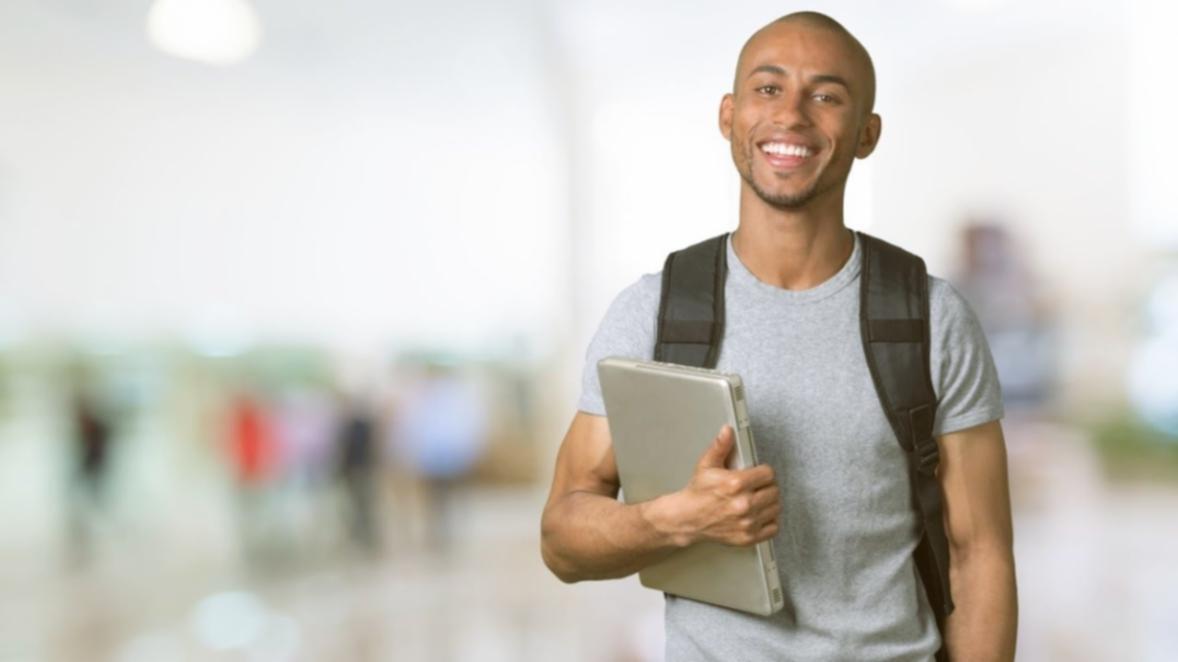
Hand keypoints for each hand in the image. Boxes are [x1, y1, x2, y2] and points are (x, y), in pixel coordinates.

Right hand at [668, 425, 780, 546]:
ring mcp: (747, 522)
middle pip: (774, 491)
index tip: (758, 474)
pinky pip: (773, 528)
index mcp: (735, 484)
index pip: (768, 474)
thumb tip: (728, 431)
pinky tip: (759, 515)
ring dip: (769, 503)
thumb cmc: (698, 493)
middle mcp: (743, 504)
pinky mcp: (748, 537)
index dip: (763, 472)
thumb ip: (720, 446)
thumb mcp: (706, 465)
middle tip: (756, 487)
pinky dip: (769, 521)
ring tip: (756, 499)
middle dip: (766, 487)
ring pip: (775, 508)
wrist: (687, 518)